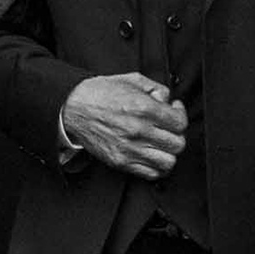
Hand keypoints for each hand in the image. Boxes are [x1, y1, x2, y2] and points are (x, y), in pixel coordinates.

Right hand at [59, 73, 185, 177]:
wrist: (74, 108)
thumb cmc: (100, 93)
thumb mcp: (131, 80)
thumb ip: (156, 88)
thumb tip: (168, 101)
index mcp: (144, 108)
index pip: (180, 123)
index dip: (180, 115)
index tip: (174, 111)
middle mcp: (139, 131)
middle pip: (177, 144)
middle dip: (176, 134)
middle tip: (169, 128)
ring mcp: (130, 149)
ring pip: (168, 163)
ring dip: (168, 153)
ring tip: (162, 144)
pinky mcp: (121, 162)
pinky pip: (151, 174)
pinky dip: (156, 167)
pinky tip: (152, 155)